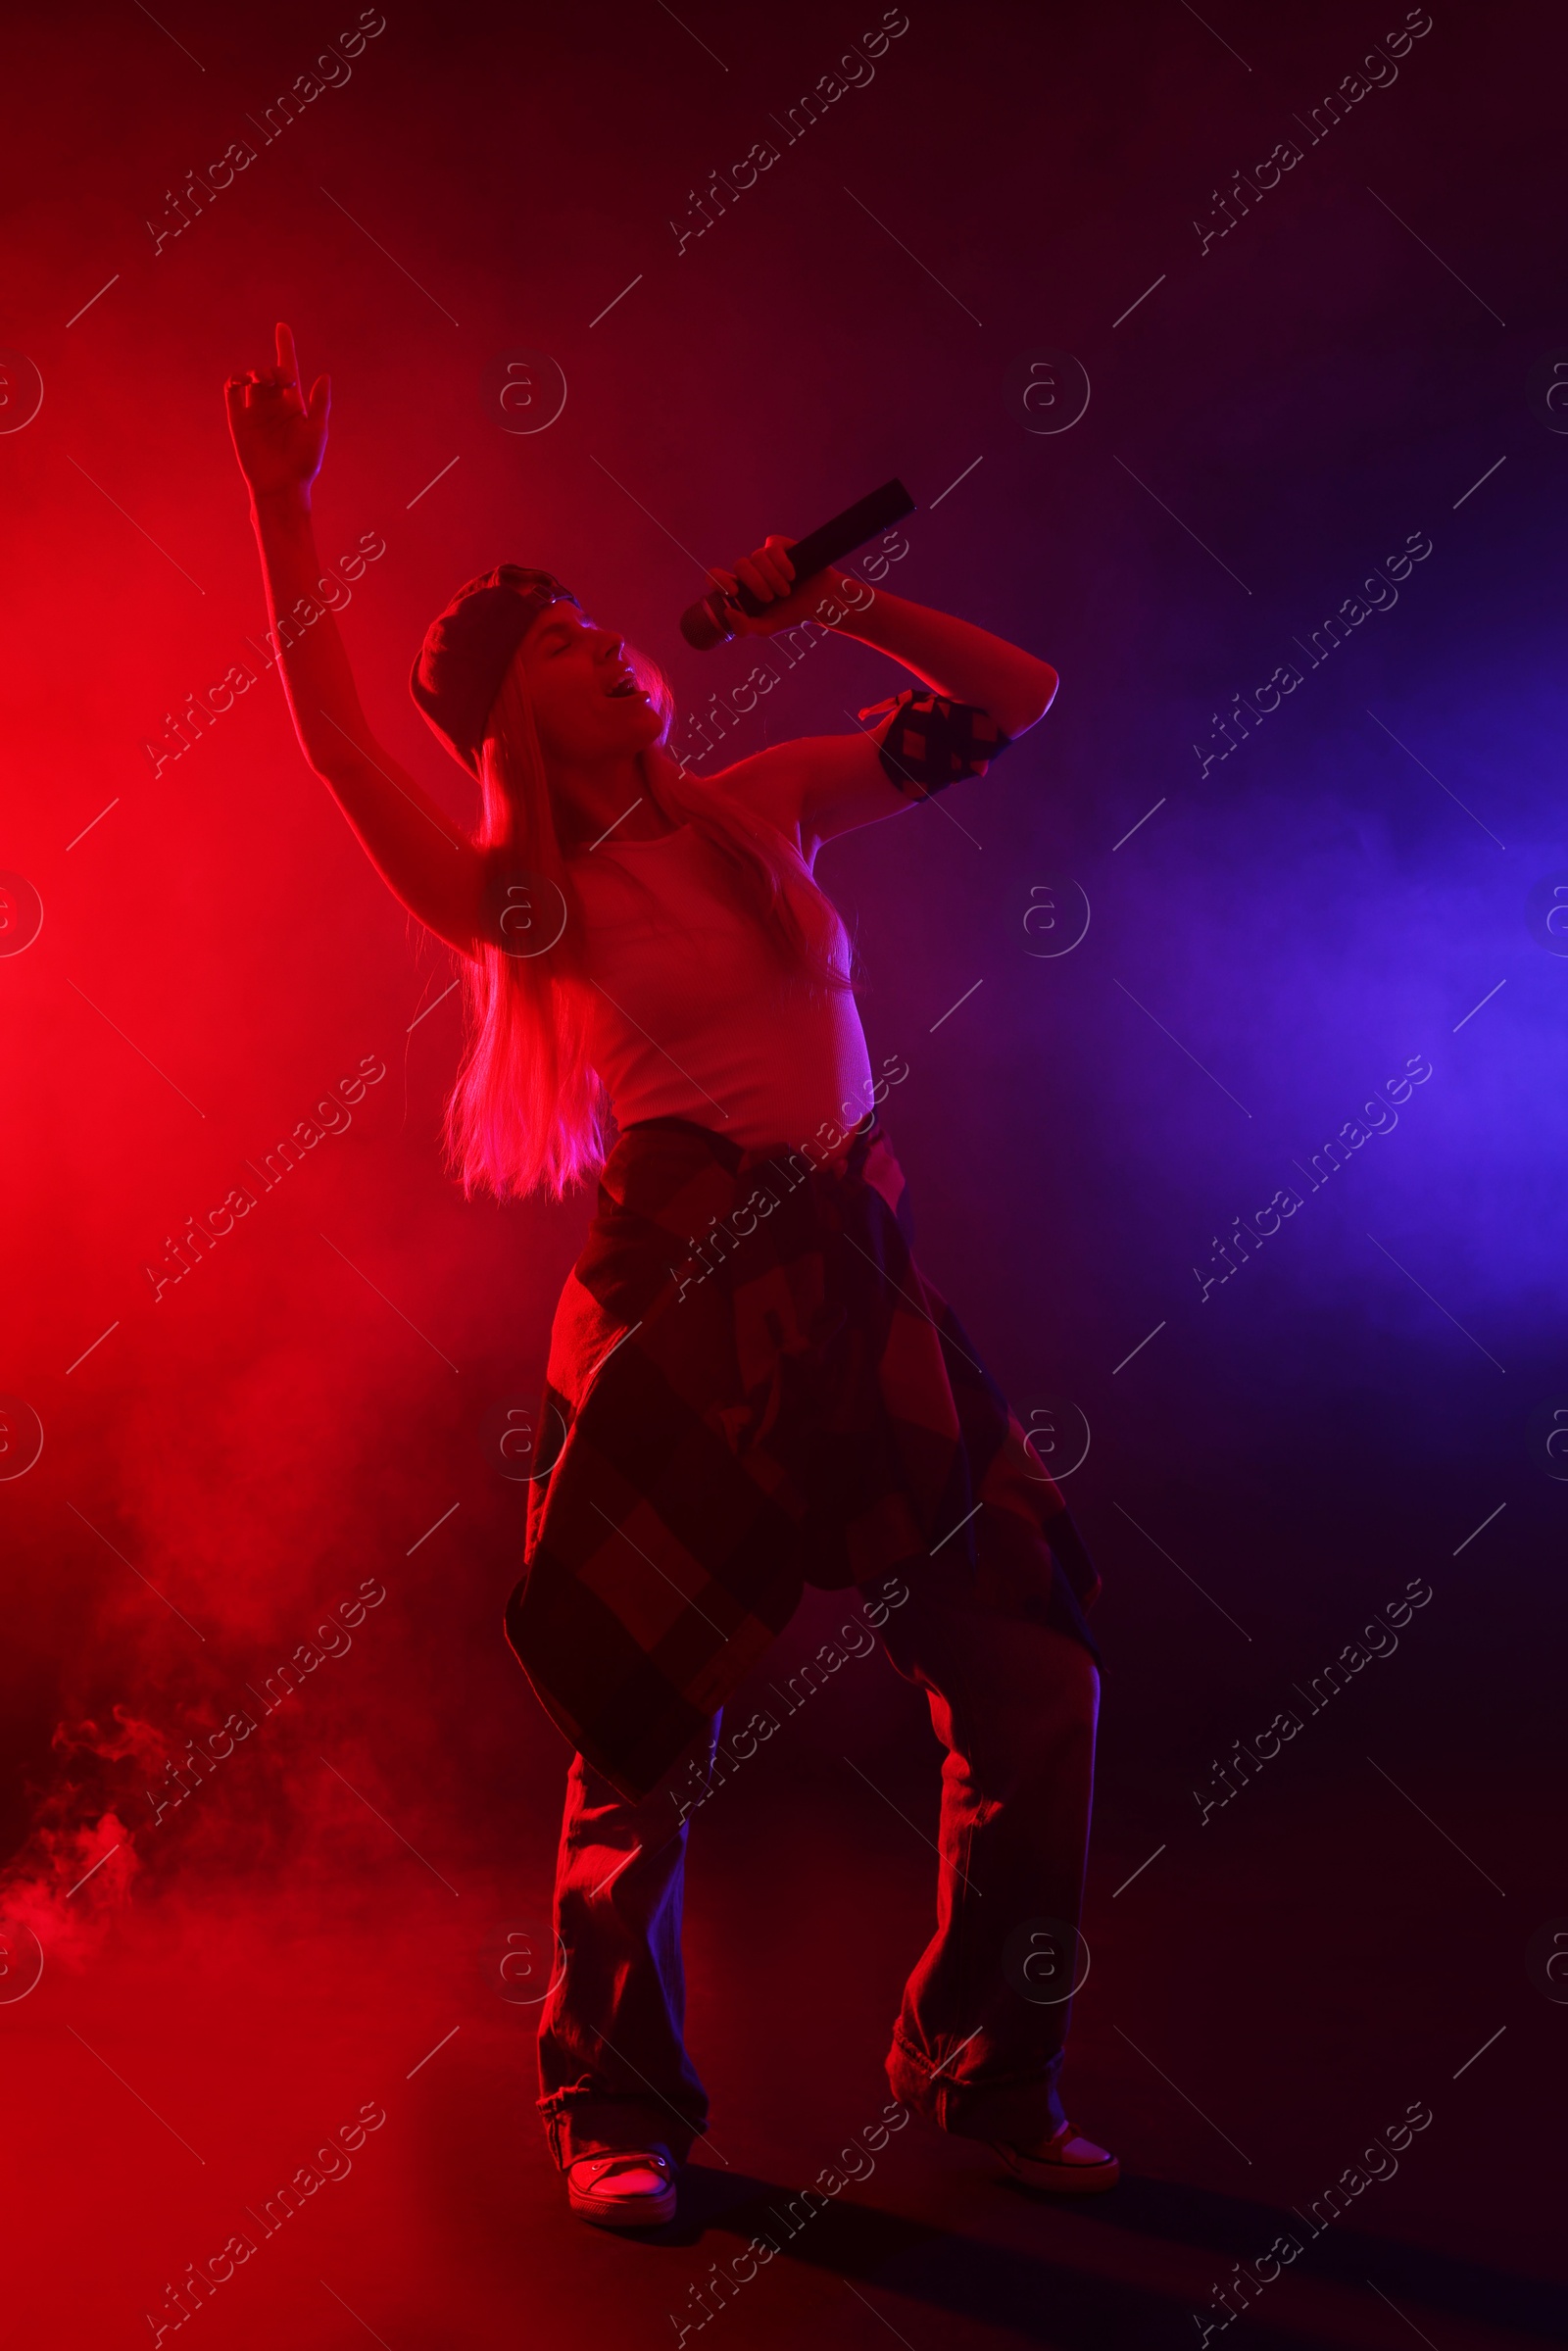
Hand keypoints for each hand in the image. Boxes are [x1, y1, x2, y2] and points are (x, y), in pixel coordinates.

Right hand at [225, 321, 329, 499]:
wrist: (281, 487)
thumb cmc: (303, 464)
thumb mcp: (317, 432)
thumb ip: (320, 404)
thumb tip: (324, 376)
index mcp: (293, 404)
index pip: (288, 368)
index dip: (284, 346)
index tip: (282, 327)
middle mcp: (273, 404)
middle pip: (269, 371)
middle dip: (273, 368)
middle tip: (279, 379)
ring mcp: (254, 410)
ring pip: (250, 378)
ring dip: (256, 372)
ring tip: (262, 379)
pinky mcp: (237, 419)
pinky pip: (232, 391)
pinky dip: (235, 380)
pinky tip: (242, 381)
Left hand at [704, 533, 849, 635]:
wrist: (824, 602)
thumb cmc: (794, 615)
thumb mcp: (767, 628)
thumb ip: (745, 627)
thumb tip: (727, 612)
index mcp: (743, 590)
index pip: (718, 577)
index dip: (718, 579)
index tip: (733, 592)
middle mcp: (752, 571)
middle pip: (740, 565)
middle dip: (755, 583)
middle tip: (770, 598)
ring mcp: (766, 558)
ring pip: (756, 556)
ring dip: (772, 577)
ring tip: (786, 590)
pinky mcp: (781, 547)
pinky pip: (771, 547)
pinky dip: (781, 563)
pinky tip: (792, 574)